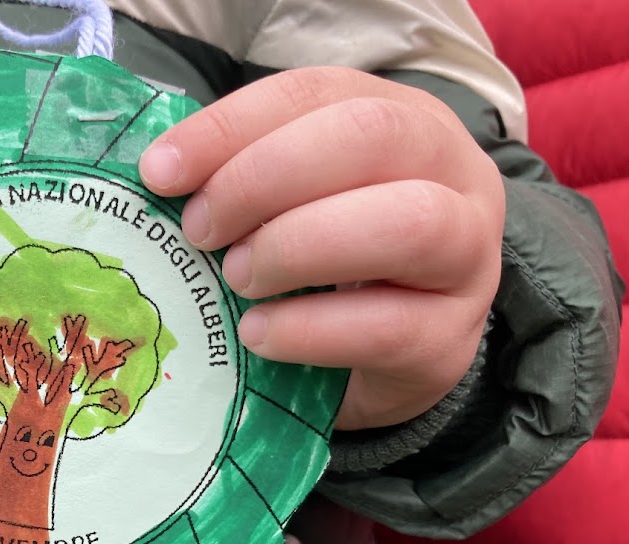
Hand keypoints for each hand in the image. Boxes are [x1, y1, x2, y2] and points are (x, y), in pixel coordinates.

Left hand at [139, 66, 504, 429]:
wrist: (389, 362)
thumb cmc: (328, 273)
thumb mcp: (290, 210)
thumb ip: (242, 183)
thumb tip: (161, 175)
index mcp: (405, 121)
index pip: (316, 94)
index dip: (231, 127)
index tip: (161, 173)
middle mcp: (453, 174)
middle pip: (372, 137)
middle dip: (264, 179)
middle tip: (201, 230)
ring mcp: (468, 258)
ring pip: (406, 223)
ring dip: (298, 247)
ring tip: (237, 279)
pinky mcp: (451, 340)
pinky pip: (388, 327)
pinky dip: (309, 330)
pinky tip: (258, 334)